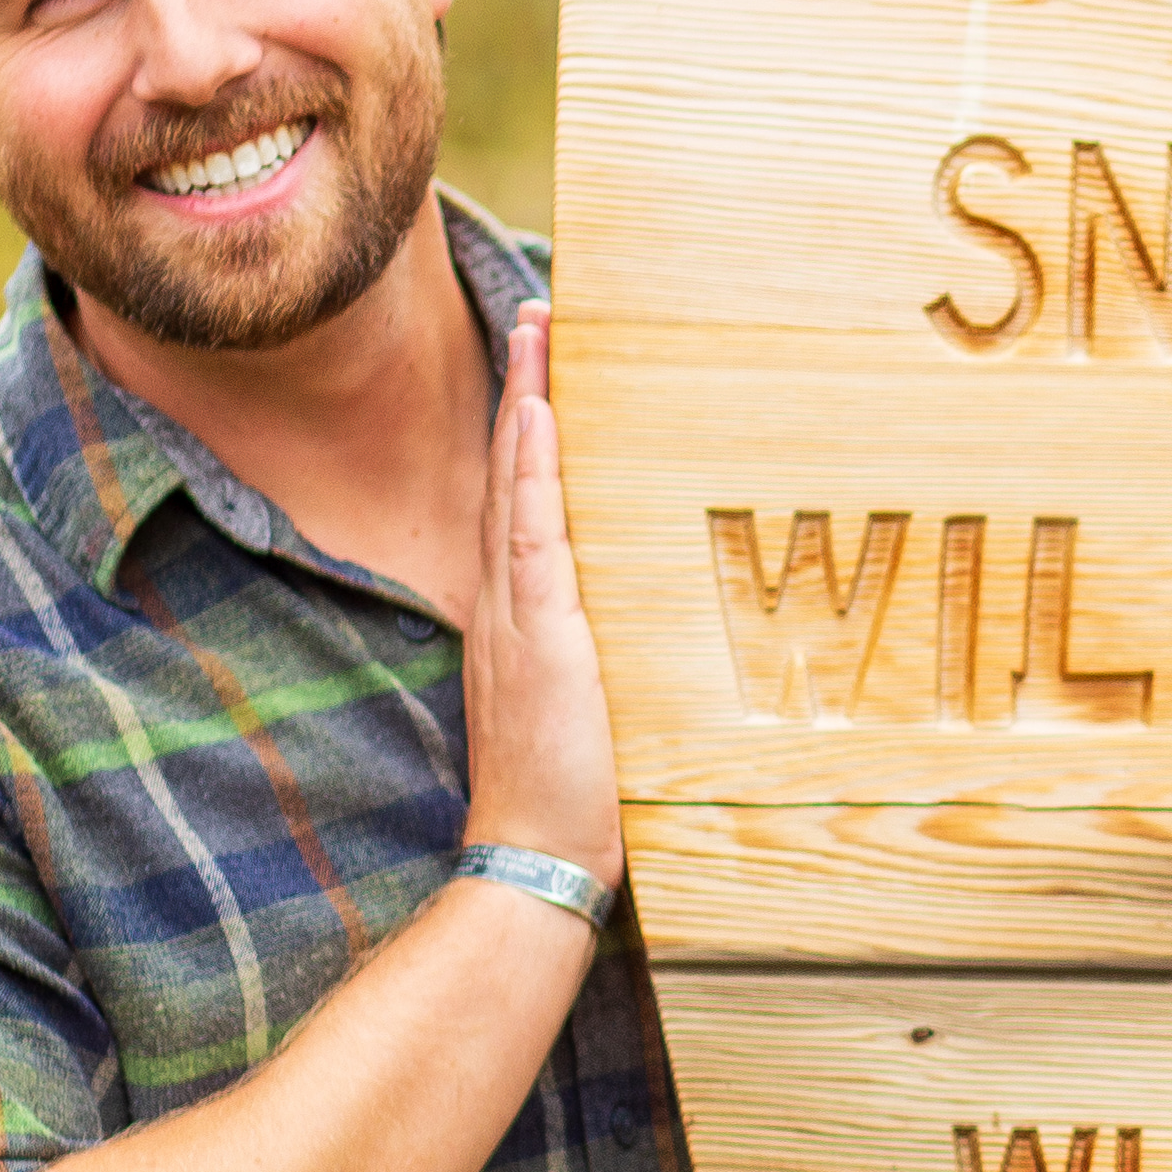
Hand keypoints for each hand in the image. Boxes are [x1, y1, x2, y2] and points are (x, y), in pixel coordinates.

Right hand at [460, 305, 627, 884]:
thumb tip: (662, 641)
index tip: (543, 374)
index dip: (531, 437)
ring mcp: (518, 614)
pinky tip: (540, 415)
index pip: (524, 506)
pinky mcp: (539, 634)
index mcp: (523, 620)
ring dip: (528, 404)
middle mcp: (510, 604)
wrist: (534, 857)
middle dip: (526, 392)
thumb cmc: (575, 801)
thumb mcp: (599, 715)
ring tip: (534, 331)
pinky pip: (532, 533)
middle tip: (532, 315)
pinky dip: (532, 471)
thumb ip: (616, 667)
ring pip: (519, 486)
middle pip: (513, 475)